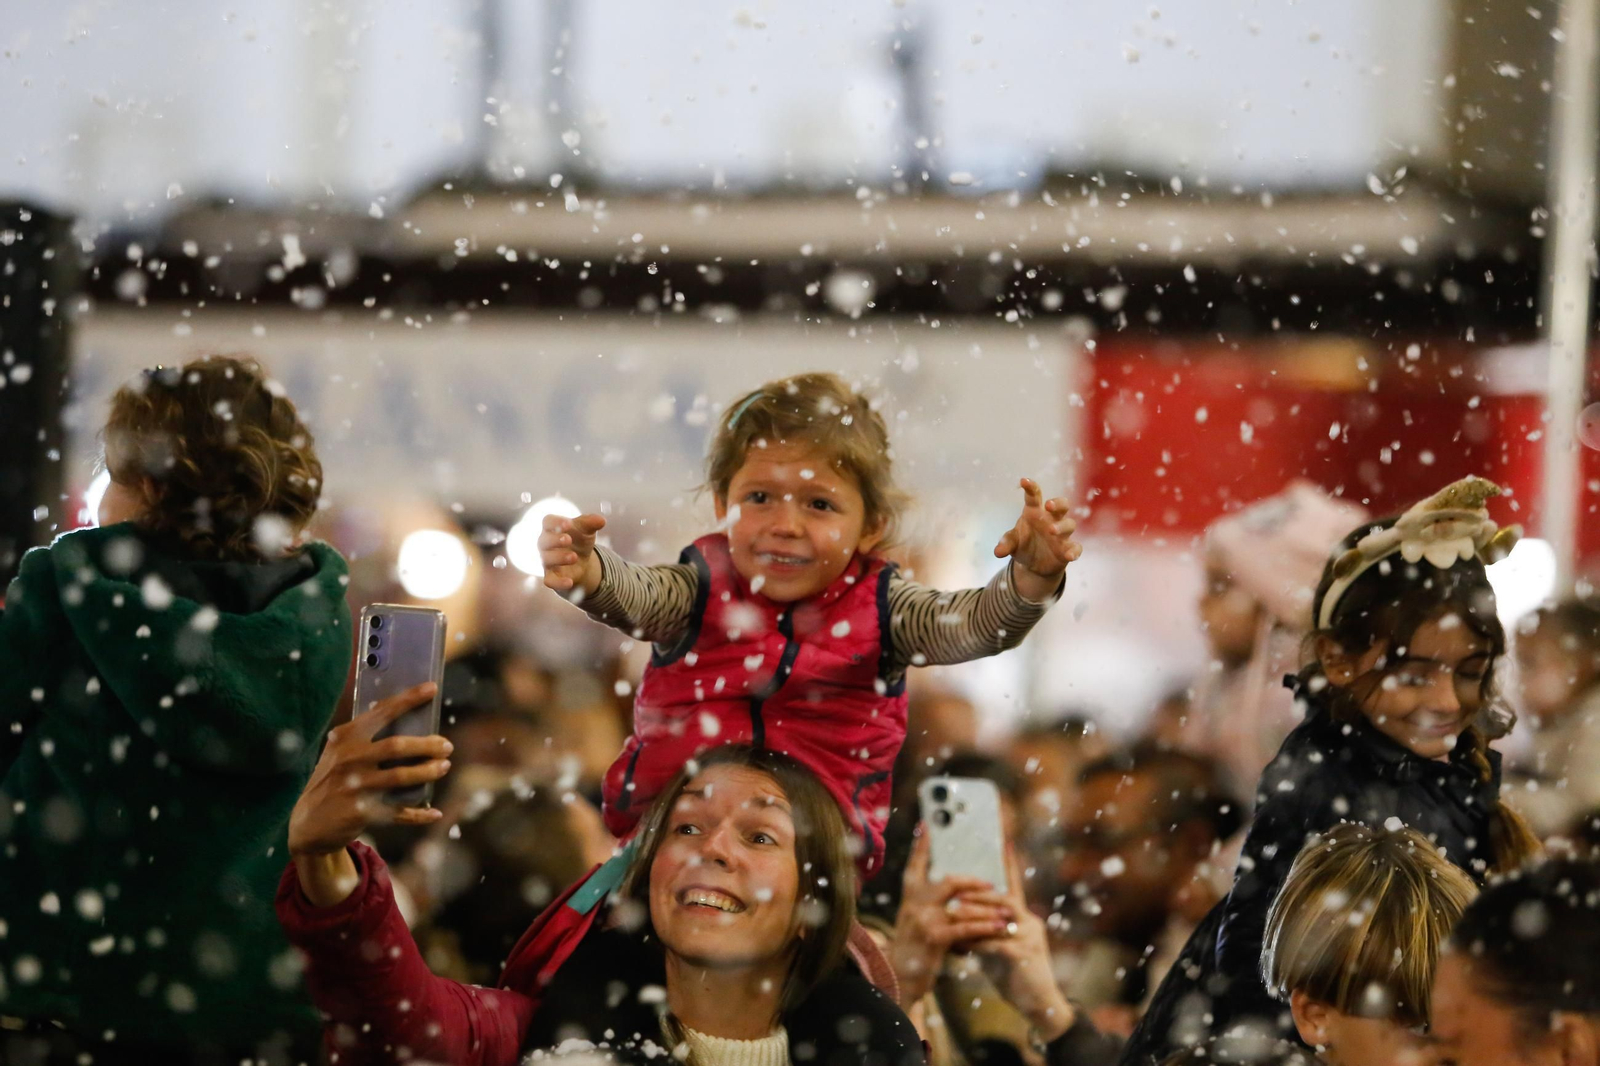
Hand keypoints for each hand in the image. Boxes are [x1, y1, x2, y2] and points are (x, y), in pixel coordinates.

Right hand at [289, 683, 450, 857]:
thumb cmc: (332, 780)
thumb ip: (364, 736)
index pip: (381, 712)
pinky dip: (420, 814)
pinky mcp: (361, 812)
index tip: (432, 688)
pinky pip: (399, 812)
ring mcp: (355, 786)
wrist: (308, 823)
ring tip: (443, 767)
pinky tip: (434, 812)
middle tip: (447, 746)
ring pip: (402, 777)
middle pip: (397, 746)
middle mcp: (349, 759)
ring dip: (429, 772)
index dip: (409, 698)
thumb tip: (407, 717)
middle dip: (428, 745)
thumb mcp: (339, 752)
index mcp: (345, 737)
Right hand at [538, 512, 606, 597]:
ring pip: (546, 559)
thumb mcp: (587, 530)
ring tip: (574, 557)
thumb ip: (591, 523)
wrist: (581, 561)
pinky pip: (549, 581)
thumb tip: (601, 520)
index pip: (548, 521)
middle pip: (544, 540)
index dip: (556, 522)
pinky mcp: (551, 576)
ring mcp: (546, 560)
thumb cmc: (579, 540)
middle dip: (555, 540)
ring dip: (559, 558)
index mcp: (552, 528)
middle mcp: (545, 544)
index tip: (569, 523)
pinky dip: (558, 582)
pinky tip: (569, 582)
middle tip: (568, 539)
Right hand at [890, 826, 1013, 1008]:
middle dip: (974, 882)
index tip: (927, 824)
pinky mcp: (934, 937)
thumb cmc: (914, 948)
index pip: (916, 863)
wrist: (900, 978)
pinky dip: (986, 927)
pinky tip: (1000, 927)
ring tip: (1008, 911)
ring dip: (989, 908)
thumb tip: (959, 888)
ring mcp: (923, 919)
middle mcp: (914, 903)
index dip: (922, 844)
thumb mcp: (916, 920)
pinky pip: (966, 927)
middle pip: (948, 881)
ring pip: (963, 905)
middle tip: (993, 883)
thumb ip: (931, 903)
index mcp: (909, 895)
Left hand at [965, 843, 1076, 1041]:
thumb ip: (982, 930)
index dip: (1009, 863)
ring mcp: (1030, 937)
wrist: (1039, 1004)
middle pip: (1002, 898)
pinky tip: (963, 945)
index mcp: (1023, 917)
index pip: (1014, 885)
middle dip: (978, 893)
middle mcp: (1029, 922)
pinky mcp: (1025, 955)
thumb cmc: (1014, 975)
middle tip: (955, 891)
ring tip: (953, 912)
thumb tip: (957, 914)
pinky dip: (978, 943)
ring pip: (999, 918)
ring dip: (974, 915)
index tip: (1005, 840)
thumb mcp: (995, 948)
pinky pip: (997, 943)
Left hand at [993, 478, 1080, 601]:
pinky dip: (1074, 551)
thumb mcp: (1012, 543)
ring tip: (1051, 530)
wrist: (1034, 565)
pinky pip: (1076, 547)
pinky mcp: (1067, 549)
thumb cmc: (1023, 545)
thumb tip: (998, 552)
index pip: (1034, 496)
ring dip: (1062, 526)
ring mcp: (1061, 534)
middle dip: (1058, 503)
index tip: (1024, 481)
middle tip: (1048, 505)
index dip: (1031, 487)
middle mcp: (1050, 520)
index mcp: (1034, 512)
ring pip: (1069, 524)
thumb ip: (1006, 544)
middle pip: (1061, 505)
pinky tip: (1069, 555)